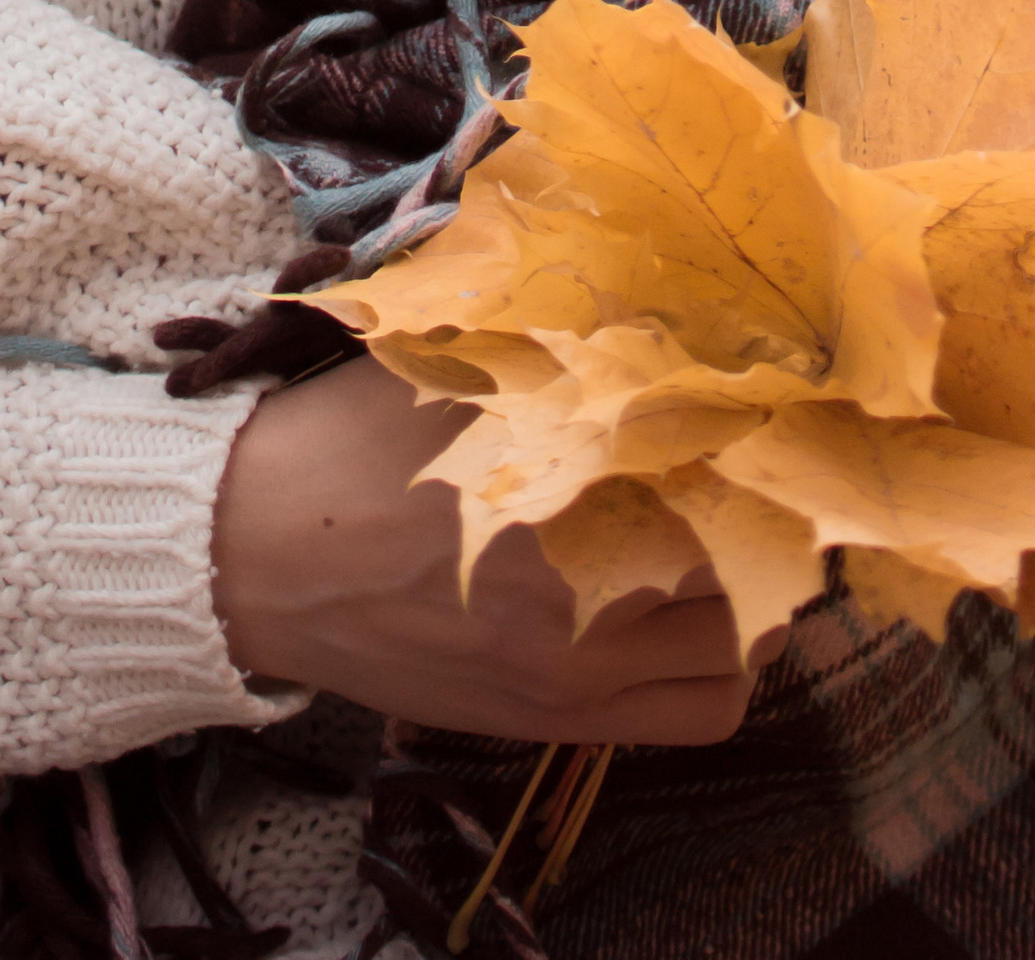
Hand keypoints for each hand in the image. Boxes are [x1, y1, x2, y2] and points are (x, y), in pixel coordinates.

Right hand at [211, 354, 767, 745]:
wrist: (255, 555)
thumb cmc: (352, 439)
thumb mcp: (461, 359)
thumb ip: (571, 342)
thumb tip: (680, 311)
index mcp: (560, 492)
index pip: (726, 467)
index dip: (768, 430)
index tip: (779, 395)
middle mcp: (585, 599)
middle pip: (758, 563)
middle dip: (777, 509)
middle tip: (770, 463)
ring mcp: (576, 677)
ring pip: (745, 653)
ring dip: (766, 593)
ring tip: (744, 537)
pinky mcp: (554, 724)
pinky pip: (698, 716)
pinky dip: (724, 664)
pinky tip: (697, 607)